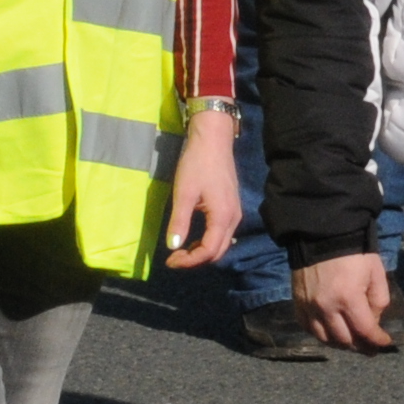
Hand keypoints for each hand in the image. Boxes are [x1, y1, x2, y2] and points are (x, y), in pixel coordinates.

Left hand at [160, 110, 239, 268]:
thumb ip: (179, 222)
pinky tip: (193, 237)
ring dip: (202, 252)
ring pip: (222, 244)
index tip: (169, 261)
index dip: (189, 261)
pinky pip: (222, 234)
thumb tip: (173, 247)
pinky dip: (208, 242)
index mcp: (222, 217)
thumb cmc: (197, 165)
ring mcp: (235, 213)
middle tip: (174, 259)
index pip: (208, 251)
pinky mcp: (231, 208)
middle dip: (196, 260)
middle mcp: (233, 219)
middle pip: (218, 251)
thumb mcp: (184, 194)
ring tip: (180, 250)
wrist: (213, 142)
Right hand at [295, 249, 400, 351]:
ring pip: (324, 339)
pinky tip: (332, 333)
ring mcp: (308, 307)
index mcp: (348, 298)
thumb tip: (373, 320)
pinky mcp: (297, 304)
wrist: (322, 236)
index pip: (364, 330)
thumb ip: (379, 300)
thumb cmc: (354, 253)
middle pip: (344, 339)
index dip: (377, 340)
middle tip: (370, 347)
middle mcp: (326, 307)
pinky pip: (308, 329)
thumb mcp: (376, 273)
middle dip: (361, 346)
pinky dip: (321, 335)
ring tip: (352, 342)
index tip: (385, 343)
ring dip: (341, 343)